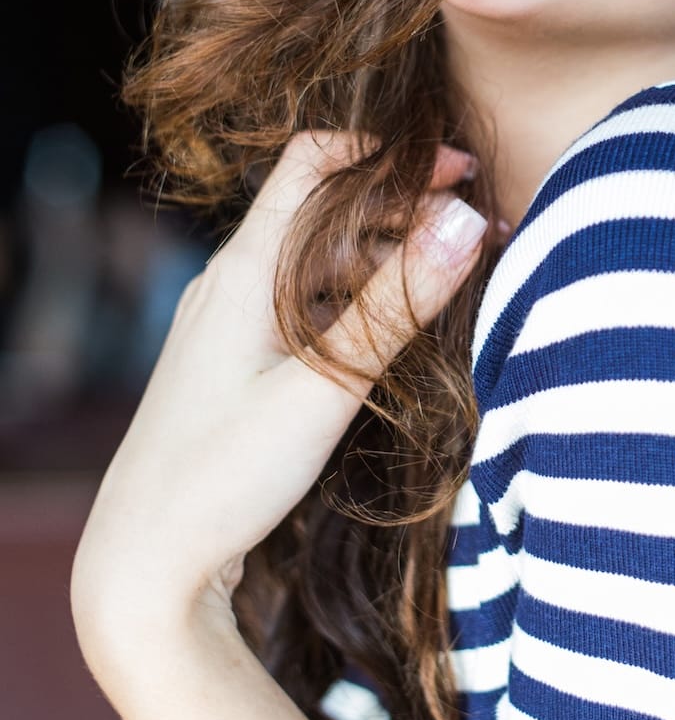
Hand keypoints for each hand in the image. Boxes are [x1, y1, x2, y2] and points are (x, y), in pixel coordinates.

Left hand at [71, 130, 489, 643]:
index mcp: (244, 269)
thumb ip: (397, 304)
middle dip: (406, 208)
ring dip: (387, 257)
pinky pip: (306, 303)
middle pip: (327, 208)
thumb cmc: (222, 476)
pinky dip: (359, 300)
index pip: (316, 160)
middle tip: (485, 233)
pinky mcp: (236, 360)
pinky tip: (401, 330)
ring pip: (320, 259)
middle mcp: (231, 281)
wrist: (144, 563)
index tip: (463, 175)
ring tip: (458, 280)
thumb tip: (467, 220)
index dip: (392, 156)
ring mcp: (230, 320)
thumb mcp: (326, 387)